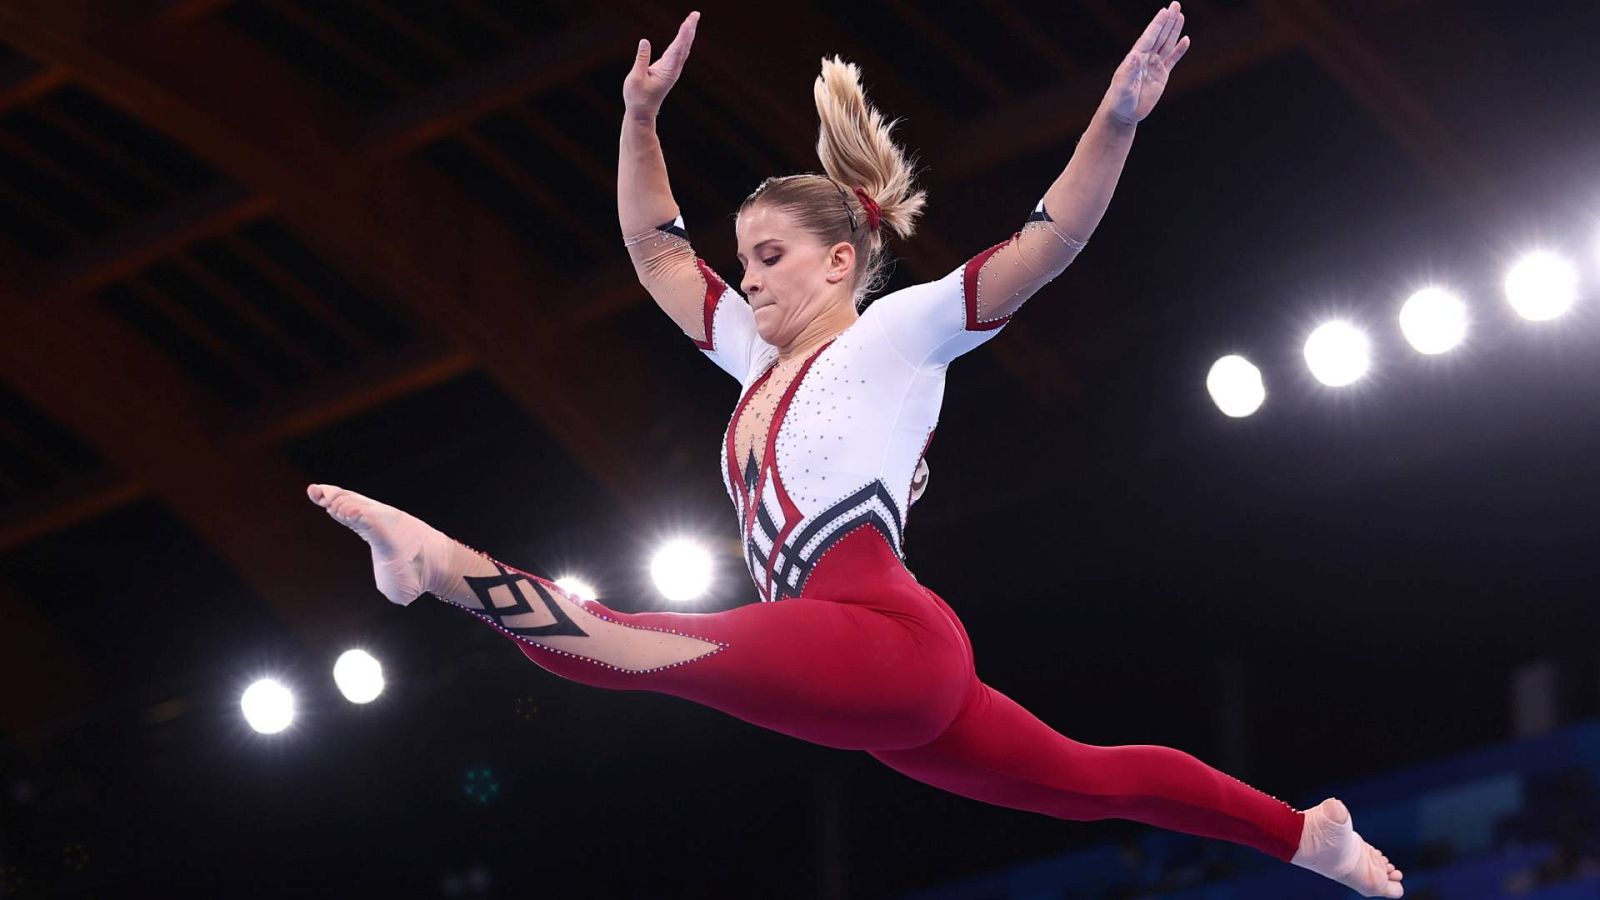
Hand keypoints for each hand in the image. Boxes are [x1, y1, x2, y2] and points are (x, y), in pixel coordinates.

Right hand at [623, 11, 699, 118]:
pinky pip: (677, 52)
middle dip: (690, 29)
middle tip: (695, 14)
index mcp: (667, 71)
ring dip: (687, 33)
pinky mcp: (668, 70)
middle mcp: (673, 70)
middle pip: (684, 46)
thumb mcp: (636, 78)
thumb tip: (644, 41)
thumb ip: (641, 59)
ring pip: (682, 48)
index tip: (689, 22)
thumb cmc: (637, 97)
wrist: (642, 113)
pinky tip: (684, 33)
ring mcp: (672, 70)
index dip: (684, 34)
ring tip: (691, 20)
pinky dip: (681, 41)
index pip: (677, 48)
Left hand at [1104, 2, 1190, 125]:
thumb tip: (1135, 55)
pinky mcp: (1161, 76)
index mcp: (1136, 58)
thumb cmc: (1119, 100)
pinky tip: (1185, 39)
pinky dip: (1179, 50)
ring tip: (1180, 15)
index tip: (1165, 11)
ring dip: (1174, 30)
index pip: (1149, 37)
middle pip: (1159, 36)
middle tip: (1176, 5)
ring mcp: (1154, 66)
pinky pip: (1172, 60)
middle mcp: (1145, 58)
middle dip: (1168, 20)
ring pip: (1166, 44)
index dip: (1157, 24)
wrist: (1123, 114)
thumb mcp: (1123, 86)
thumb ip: (1129, 71)